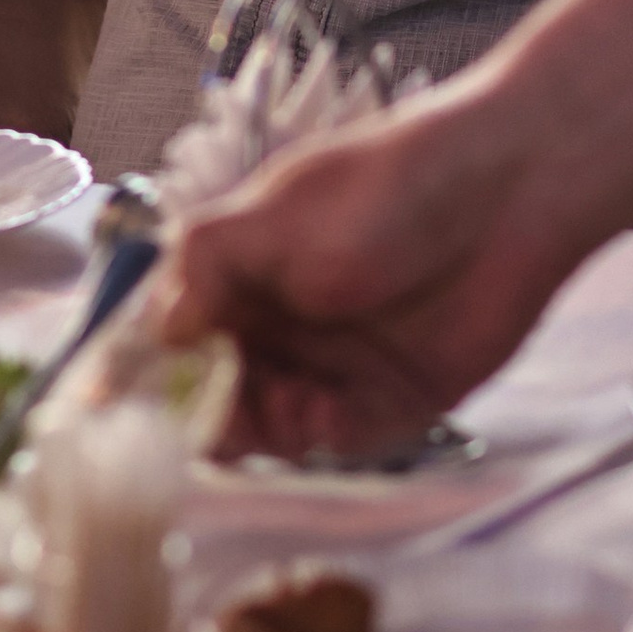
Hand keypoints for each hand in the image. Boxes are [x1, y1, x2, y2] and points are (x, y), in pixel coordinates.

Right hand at [163, 79, 576, 460]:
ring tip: (269, 409)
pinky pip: (336, 445)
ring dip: (257, 432)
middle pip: (208, 398)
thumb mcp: (272, 215)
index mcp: (235, 278)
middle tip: (198, 422)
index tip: (123, 407)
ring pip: (266, 431)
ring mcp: (329, 371)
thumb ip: (202, 267)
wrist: (509, 196)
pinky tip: (325, 416)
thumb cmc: (384, 186)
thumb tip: (150, 329)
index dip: (143, 375)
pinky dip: (322, 440)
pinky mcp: (388, 407)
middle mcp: (275, 329)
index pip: (167, 340)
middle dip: (195, 417)